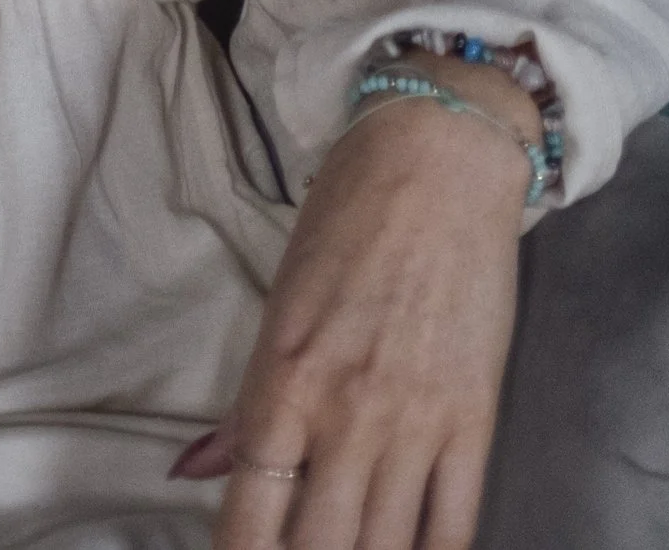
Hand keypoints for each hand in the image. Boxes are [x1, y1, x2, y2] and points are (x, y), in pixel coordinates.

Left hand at [170, 83, 529, 548]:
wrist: (440, 156)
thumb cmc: (348, 216)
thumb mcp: (281, 305)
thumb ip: (246, 406)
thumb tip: (192, 470)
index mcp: (283, 383)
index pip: (250, 523)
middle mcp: (347, 415)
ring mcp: (416, 423)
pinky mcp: (475, 419)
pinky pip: (454, 526)